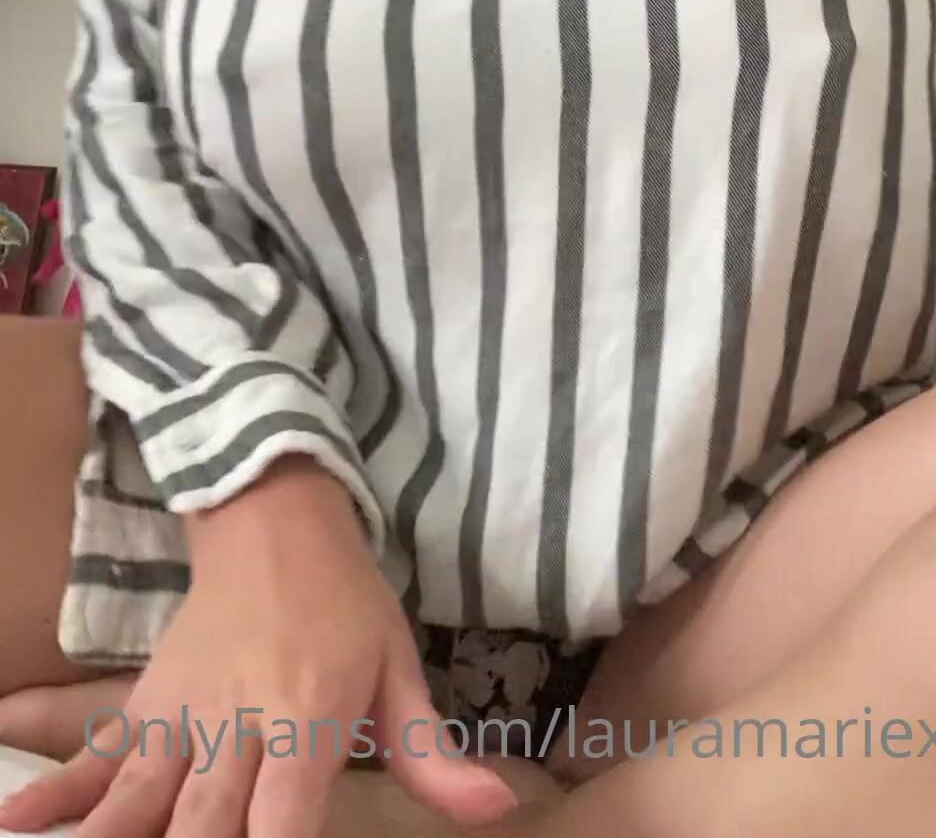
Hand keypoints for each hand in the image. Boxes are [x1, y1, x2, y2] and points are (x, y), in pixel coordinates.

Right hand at [0, 458, 515, 837]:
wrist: (272, 516)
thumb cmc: (345, 603)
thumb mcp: (399, 669)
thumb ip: (433, 754)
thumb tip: (500, 809)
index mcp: (306, 718)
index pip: (282, 823)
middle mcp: (237, 723)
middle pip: (201, 828)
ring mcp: (182, 714)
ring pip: (138, 800)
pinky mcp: (145, 703)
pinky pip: (98, 757)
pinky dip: (57, 795)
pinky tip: (18, 822)